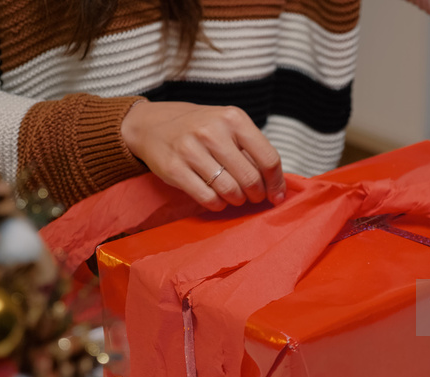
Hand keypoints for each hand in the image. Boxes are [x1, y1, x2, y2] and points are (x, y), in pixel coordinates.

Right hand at [120, 101, 285, 210]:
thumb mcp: (227, 126)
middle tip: (254, 197)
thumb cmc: (199, 128)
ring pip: (230, 190)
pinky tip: (218, 199)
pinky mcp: (174, 169)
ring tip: (235, 197)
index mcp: (233, 118)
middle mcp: (213, 131)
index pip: (268, 158)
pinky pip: (208, 198)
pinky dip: (218, 204)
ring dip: (237, 200)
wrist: (152, 125)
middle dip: (257, 194)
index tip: (277, 195)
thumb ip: (250, 149)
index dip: (276, 182)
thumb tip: (276, 184)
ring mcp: (191, 150)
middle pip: (250, 178)